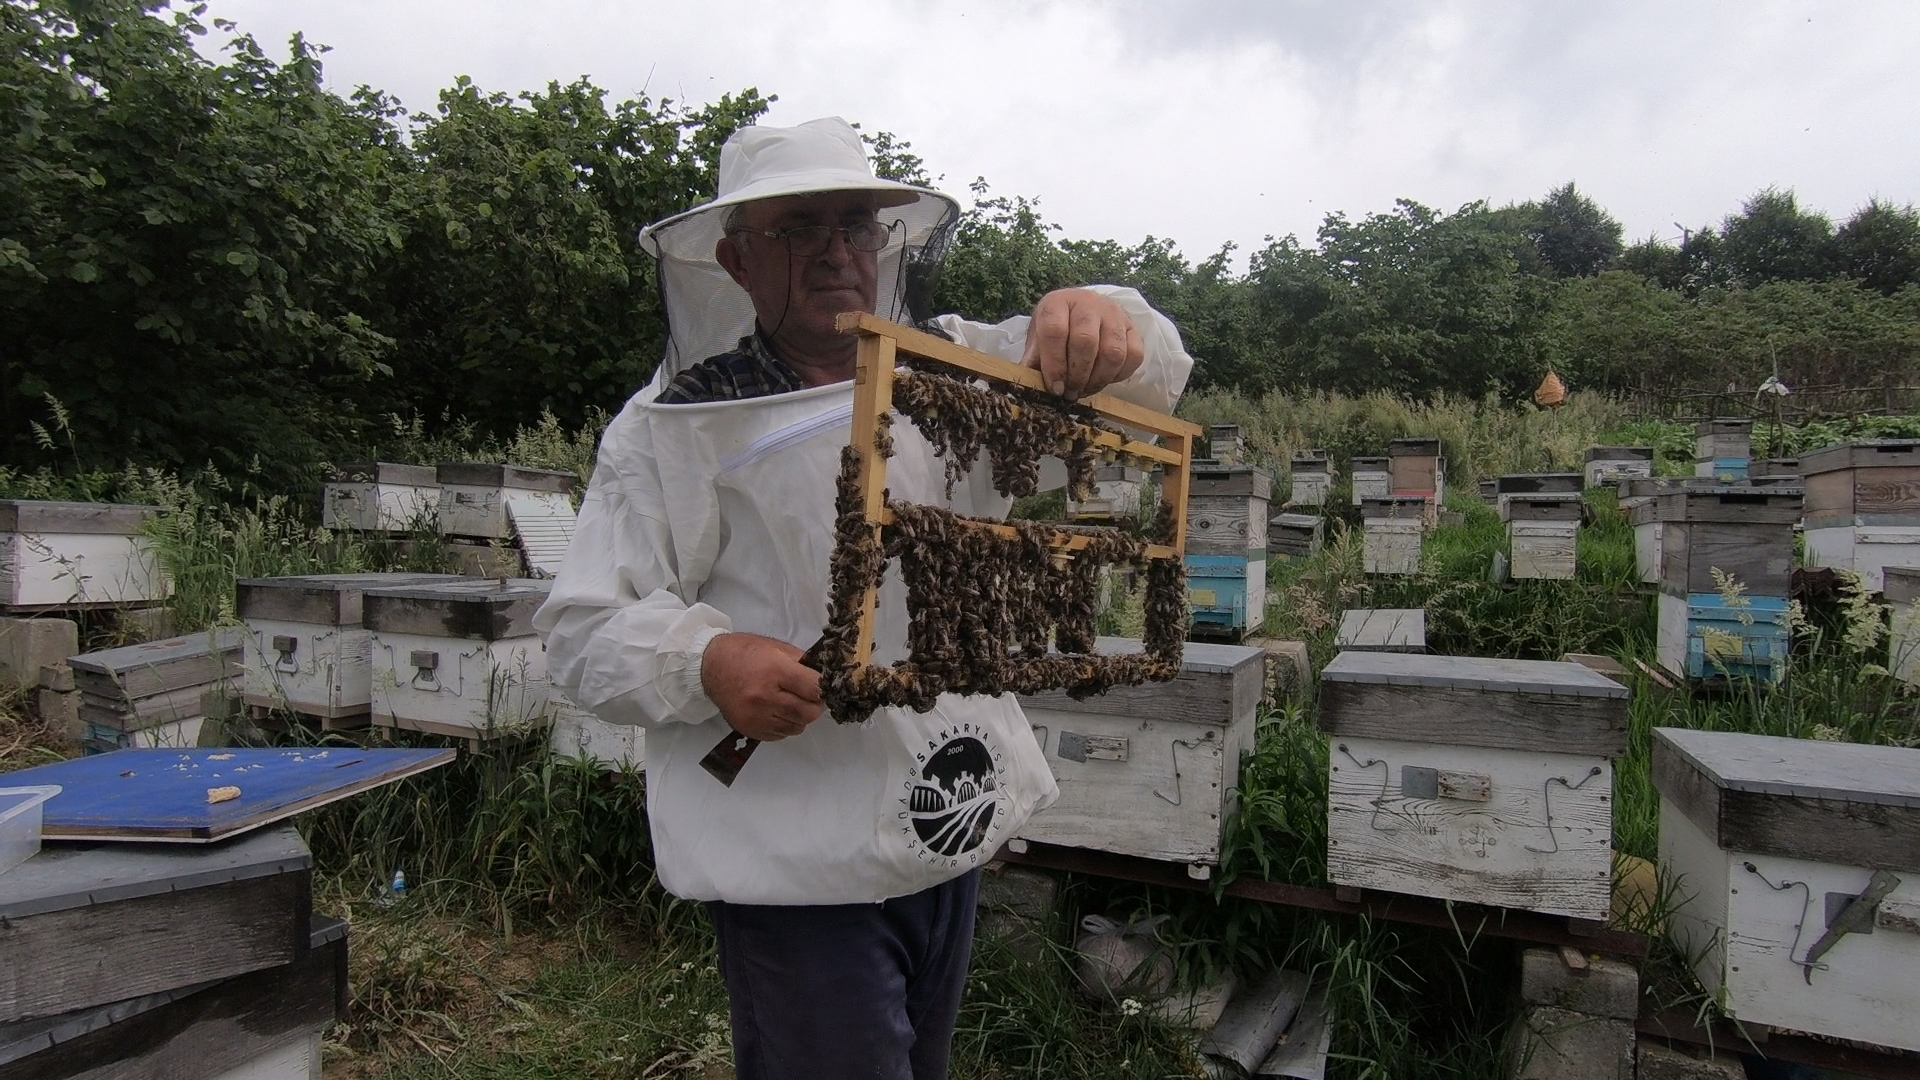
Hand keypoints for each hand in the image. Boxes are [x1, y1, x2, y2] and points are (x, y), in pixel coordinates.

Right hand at [700, 632, 826, 741]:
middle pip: (809, 713)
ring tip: (791, 701)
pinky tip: (777, 710)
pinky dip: (786, 725)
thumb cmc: (745, 653)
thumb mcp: (776, 647)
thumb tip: (825, 676)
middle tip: (810, 696)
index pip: (814, 689)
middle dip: (816, 705)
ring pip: (797, 727)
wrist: (710, 666)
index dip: (824, 688)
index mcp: (774, 671)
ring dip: (800, 716)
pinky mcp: (750, 729)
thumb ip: (803, 662)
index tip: (823, 685)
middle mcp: (765, 697)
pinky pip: (781, 735)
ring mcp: (756, 717)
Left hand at [1022, 288, 1144, 400]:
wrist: (1081, 314)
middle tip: (1070, 393)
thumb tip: (1029, 389)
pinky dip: (1119, 375)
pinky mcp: (1133, 327)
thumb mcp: (1038, 341)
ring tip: (1084, 389)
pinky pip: (1134, 356)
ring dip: (1098, 379)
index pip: (1055, 331)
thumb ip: (1034, 363)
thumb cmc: (1056, 332)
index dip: (1054, 364)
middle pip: (1085, 342)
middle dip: (1077, 375)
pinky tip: (1103, 379)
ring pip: (1113, 352)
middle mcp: (1088, 302)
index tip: (1055, 388)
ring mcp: (1114, 313)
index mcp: (1057, 302)